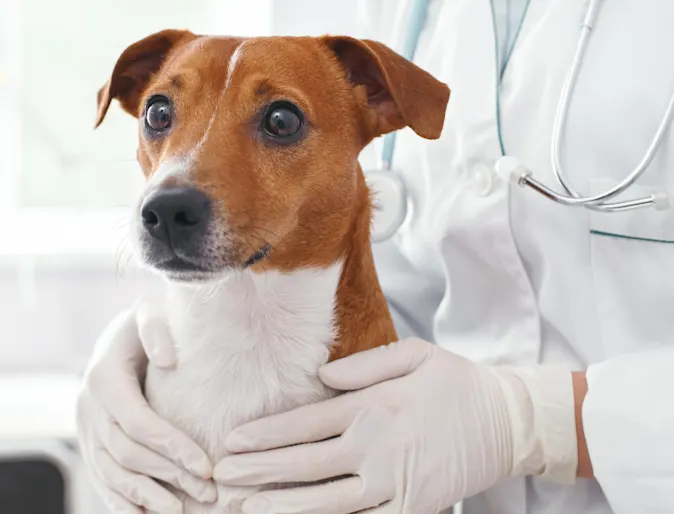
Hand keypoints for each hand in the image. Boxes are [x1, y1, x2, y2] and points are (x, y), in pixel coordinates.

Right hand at [76, 298, 215, 513]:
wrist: (120, 334)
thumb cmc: (145, 322)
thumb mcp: (150, 310)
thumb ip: (155, 328)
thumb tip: (166, 357)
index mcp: (104, 377)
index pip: (140, 423)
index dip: (173, 447)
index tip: (206, 466)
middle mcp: (88, 406)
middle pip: (129, 453)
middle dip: (169, 475)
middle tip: (207, 493)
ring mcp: (85, 427)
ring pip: (112, 473)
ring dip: (145, 496)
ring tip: (179, 511)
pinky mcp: (89, 441)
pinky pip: (100, 477)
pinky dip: (121, 499)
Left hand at [214, 338, 577, 513]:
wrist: (507, 421)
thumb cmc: (456, 383)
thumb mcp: (414, 355)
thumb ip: (365, 364)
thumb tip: (321, 377)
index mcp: (372, 407)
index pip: (304, 423)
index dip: (264, 435)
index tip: (232, 443)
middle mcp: (375, 447)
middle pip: (304, 464)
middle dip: (258, 472)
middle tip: (220, 480)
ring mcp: (392, 483)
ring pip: (325, 502)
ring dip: (282, 506)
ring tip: (244, 510)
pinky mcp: (411, 508)